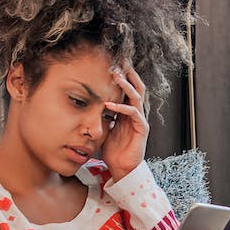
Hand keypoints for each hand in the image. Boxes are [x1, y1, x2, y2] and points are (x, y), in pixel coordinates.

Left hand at [101, 61, 148, 181]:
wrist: (122, 168)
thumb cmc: (113, 149)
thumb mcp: (103, 127)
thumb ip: (101, 114)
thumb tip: (87, 103)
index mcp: (128, 111)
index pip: (128, 88)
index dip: (122, 75)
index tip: (112, 62)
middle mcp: (136, 112)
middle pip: (137, 86)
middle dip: (128, 73)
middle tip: (118, 61)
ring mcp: (140, 120)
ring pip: (137, 96)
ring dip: (126, 85)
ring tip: (115, 75)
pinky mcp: (142, 129)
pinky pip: (133, 114)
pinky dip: (121, 107)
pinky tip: (109, 104)